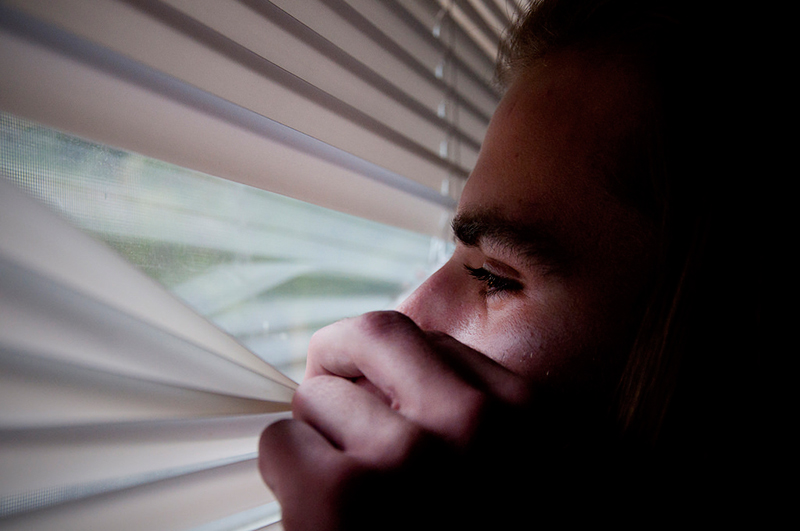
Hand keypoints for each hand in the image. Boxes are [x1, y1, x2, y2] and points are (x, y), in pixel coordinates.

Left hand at [257, 311, 535, 530]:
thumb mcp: (517, 473)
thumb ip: (484, 424)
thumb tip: (403, 384)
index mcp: (529, 418)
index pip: (434, 343)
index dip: (393, 366)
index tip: (377, 387)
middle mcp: (473, 424)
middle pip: (373, 333)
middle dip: (341, 357)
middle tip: (327, 382)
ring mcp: (407, 457)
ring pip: (318, 393)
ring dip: (316, 430)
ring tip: (337, 478)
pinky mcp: (340, 499)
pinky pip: (280, 441)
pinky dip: (285, 468)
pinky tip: (314, 508)